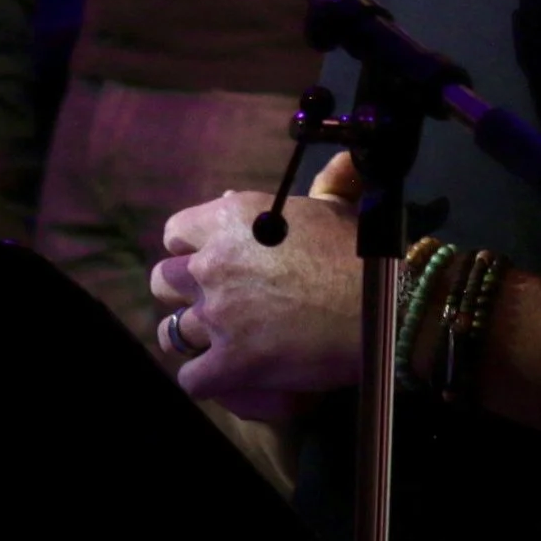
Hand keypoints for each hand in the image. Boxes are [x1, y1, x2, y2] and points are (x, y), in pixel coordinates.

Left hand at [151, 152, 363, 418]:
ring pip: (170, 333)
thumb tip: (336, 162)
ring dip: (189, 337)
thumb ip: (323, 184)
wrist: (378, 307)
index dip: (188, 246)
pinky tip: (223, 375)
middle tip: (208, 298)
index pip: (176, 232)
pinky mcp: (231, 363)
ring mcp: (218, 316)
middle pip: (162, 281)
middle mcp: (214, 264)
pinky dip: (205, 379)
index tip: (204, 255)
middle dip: (180, 291)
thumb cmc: (358, 253)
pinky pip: (192, 379)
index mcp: (231, 219)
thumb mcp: (336, 206)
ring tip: (211, 340)